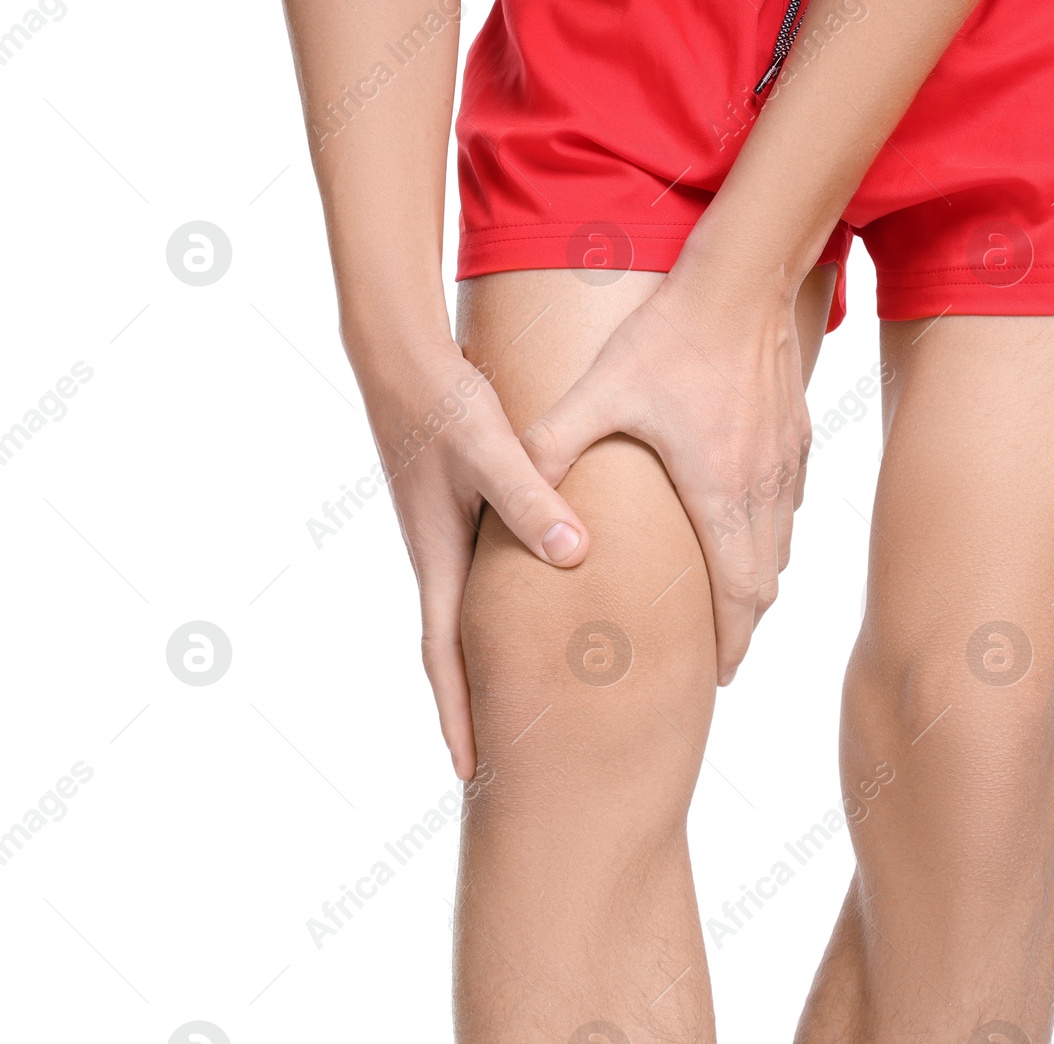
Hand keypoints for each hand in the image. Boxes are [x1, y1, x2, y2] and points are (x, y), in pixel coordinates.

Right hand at [355, 337, 590, 779]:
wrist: (401, 356)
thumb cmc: (443, 402)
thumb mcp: (490, 450)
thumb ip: (532, 501)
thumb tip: (575, 558)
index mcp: (439, 558)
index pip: (445, 658)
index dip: (458, 717)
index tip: (470, 773)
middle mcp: (441, 557)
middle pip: (457, 652)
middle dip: (474, 709)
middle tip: (502, 764)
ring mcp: (449, 537)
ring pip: (472, 618)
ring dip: (488, 664)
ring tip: (524, 704)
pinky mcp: (462, 511)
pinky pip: (486, 580)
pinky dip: (503, 612)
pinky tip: (540, 611)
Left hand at [523, 252, 810, 685]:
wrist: (743, 281)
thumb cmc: (670, 337)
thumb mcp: (600, 393)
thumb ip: (552, 445)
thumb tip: (514, 496)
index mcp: (719, 493)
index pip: (736, 593)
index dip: (730, 641)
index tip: (719, 676)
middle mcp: (762, 487)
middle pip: (766, 579)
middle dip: (746, 621)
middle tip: (723, 650)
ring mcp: (786, 460)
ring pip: (782, 541)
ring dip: (761, 575)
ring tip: (736, 597)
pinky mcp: (796, 431)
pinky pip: (789, 499)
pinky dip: (773, 527)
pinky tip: (752, 520)